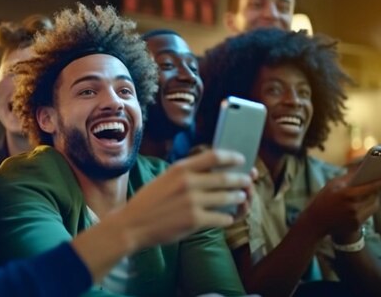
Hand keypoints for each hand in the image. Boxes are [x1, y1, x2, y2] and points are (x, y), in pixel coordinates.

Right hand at [110, 149, 251, 251]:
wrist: (133, 224)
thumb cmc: (148, 202)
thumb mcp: (164, 178)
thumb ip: (186, 174)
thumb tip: (212, 171)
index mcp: (180, 168)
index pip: (214, 156)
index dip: (232, 157)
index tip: (241, 159)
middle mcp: (188, 182)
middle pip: (226, 178)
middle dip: (241, 180)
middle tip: (247, 182)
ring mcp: (193, 202)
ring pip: (227, 198)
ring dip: (238, 199)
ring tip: (241, 199)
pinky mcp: (195, 220)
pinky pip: (222, 218)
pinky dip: (227, 218)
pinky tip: (227, 218)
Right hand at [301, 173, 380, 241]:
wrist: (316, 221)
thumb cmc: (323, 199)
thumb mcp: (333, 185)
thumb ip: (348, 178)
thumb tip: (362, 169)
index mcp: (347, 195)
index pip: (369, 188)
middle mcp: (353, 207)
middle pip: (373, 197)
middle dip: (377, 190)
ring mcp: (355, 218)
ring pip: (373, 206)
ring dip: (373, 198)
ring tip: (372, 192)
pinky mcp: (356, 225)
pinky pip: (368, 213)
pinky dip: (367, 207)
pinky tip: (363, 203)